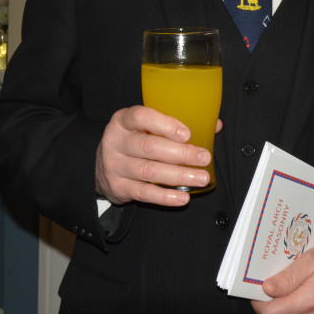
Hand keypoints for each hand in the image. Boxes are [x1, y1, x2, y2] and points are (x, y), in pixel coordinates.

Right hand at [94, 105, 218, 205]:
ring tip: (201, 177)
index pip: (140, 117)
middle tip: (204, 157)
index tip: (187, 133)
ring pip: (149, 171)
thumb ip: (173, 124)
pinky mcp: (119, 188)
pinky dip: (166, 196)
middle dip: (181, 153)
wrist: (99, 167)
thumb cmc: (131, 141)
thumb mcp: (143, 127)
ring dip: (179, 175)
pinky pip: (145, 193)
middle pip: (149, 147)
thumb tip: (214, 125)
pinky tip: (183, 197)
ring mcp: (115, 166)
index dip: (164, 124)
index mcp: (122, 120)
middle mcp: (115, 142)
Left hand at [251, 246, 313, 313]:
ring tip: (286, 288)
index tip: (260, 287)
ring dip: (277, 307)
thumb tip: (266, 288)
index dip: (258, 301)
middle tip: (272, 284)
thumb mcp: (311, 261)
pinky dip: (288, 311)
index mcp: (309, 302)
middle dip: (266, 303)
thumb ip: (287, 277)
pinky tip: (295, 295)